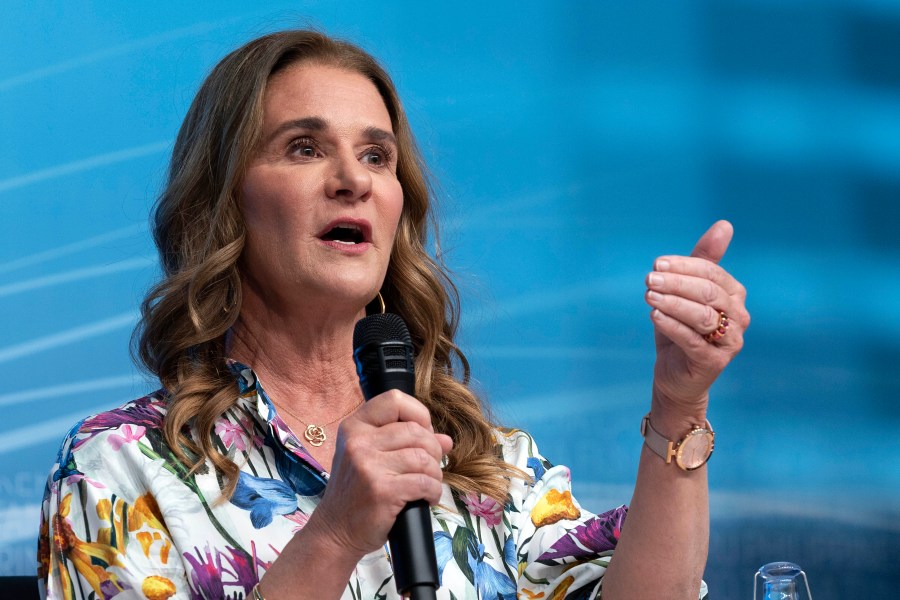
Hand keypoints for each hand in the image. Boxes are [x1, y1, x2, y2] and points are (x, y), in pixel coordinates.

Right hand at [308, 390, 453, 559]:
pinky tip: (426, 498)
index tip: (423, 433)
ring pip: (423, 457)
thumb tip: (446, 440)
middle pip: (416, 431)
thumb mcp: (372, 458)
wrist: (336, 531)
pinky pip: (424, 482)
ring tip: (427, 484)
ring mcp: (368, 465)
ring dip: (434, 473)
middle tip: (428, 467)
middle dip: (432, 450)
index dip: (418, 414)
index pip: (394, 400)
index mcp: (355, 426)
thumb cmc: (356, 493)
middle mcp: (358, 441)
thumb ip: (406, 443)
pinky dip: (433, 491)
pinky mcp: (381, 490)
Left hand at [644, 220, 749, 421]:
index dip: (685, 266)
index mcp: (734, 295)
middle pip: (709, 293)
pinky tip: (654, 315)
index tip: (657, 263)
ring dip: (674, 303)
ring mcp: (730, 341)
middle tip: (649, 278)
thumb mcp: (686, 293)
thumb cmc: (680, 329)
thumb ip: (701, 261)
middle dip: (677, 283)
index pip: (712, 273)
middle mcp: (739, 317)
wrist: (675, 375)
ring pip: (703, 317)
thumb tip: (725, 224)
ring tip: (649, 295)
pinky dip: (672, 325)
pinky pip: (692, 340)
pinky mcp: (714, 362)